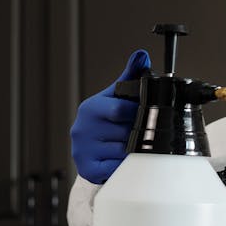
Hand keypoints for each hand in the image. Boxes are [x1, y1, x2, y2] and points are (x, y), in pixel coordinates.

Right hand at [71, 49, 149, 183]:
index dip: (136, 114)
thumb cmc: (104, 121)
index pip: (120, 110)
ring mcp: (82, 150)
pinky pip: (115, 168)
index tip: (144, 115)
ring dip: (133, 150)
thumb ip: (129, 77)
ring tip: (132, 146)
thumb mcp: (114, 97)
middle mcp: (82, 128)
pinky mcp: (87, 169)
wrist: (87, 149)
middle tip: (140, 133)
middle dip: (136, 133)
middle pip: (124, 132)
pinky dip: (124, 164)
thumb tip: (142, 56)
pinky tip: (124, 159)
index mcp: (90, 108)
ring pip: (122, 152)